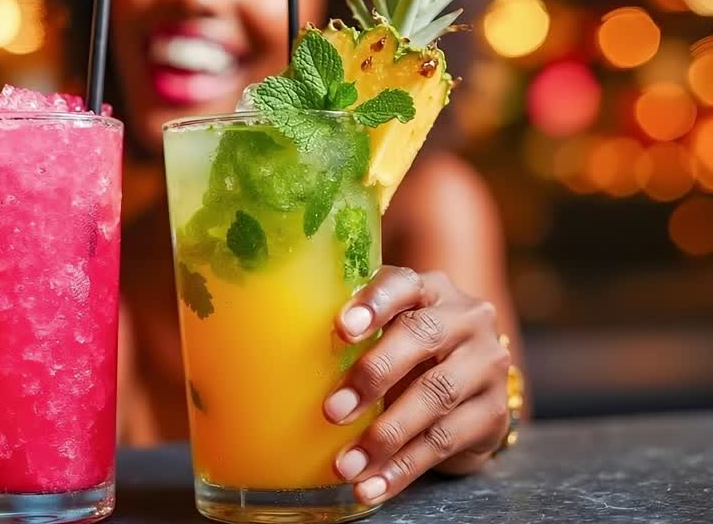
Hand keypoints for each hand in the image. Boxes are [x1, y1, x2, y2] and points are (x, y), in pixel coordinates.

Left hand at [325, 267, 510, 505]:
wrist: (472, 389)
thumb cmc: (407, 353)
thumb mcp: (386, 333)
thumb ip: (351, 334)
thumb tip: (278, 359)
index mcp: (429, 290)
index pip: (404, 284)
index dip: (374, 304)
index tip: (341, 329)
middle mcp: (466, 320)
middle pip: (422, 338)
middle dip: (374, 375)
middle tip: (332, 411)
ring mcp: (486, 365)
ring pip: (435, 397)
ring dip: (385, 436)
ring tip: (345, 464)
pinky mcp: (493, 413)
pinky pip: (445, 442)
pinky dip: (402, 469)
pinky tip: (371, 486)